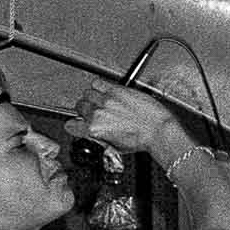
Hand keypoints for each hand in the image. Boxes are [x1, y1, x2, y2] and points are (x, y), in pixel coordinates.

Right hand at [64, 79, 187, 157]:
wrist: (159, 130)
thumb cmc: (142, 140)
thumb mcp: (115, 147)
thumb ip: (99, 138)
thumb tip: (94, 134)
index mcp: (94, 129)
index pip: (71, 124)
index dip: (76, 124)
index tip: (80, 123)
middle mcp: (98, 113)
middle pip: (80, 105)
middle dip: (86, 109)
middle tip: (97, 112)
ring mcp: (107, 100)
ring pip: (88, 93)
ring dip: (93, 97)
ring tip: (103, 102)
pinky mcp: (117, 90)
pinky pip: (98, 82)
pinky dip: (100, 86)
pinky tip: (107, 92)